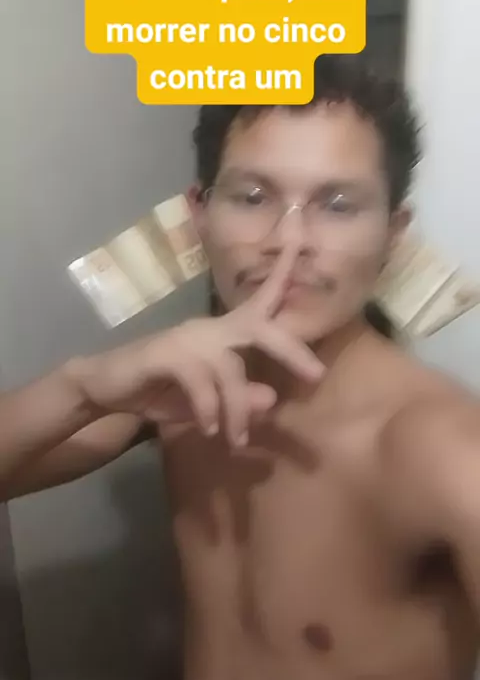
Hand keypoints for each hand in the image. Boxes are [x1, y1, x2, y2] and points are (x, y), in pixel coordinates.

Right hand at [72, 244, 323, 446]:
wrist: (104, 387)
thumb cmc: (159, 389)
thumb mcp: (208, 404)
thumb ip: (238, 400)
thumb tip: (271, 398)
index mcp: (223, 334)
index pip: (261, 301)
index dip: (283, 274)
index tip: (303, 239)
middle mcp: (209, 329)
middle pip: (259, 327)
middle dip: (290, 350)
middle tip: (316, 375)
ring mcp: (187, 339)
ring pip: (230, 367)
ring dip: (239, 408)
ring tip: (237, 440)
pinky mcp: (165, 354)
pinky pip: (200, 380)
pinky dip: (208, 407)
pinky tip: (210, 429)